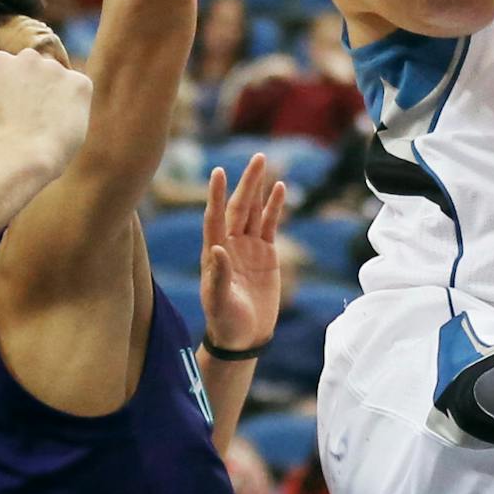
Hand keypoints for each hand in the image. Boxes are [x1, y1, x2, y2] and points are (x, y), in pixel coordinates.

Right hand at [0, 47, 92, 176]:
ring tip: (48, 126)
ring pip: (60, 80)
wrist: (20, 159)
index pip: (13, 69)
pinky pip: (80, 91)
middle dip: (37, 88)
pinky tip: (64, 125)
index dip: (14, 92)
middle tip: (35, 117)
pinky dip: (76, 106)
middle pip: (38, 69)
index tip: (14, 112)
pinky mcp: (80, 83)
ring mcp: (56, 69)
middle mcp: (28, 58)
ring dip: (56, 96)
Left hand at [200, 154, 286, 351]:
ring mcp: (248, 247)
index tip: (219, 172)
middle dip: (246, 183)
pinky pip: (270, 225)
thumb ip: (218, 276)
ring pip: (254, 211)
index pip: (215, 218)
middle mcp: (229, 244)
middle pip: (239, 207)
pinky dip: (274, 207)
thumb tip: (217, 249)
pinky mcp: (265, 253)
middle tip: (256, 158)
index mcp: (214, 253)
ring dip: (258, 188)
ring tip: (264, 163)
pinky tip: (279, 189)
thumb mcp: (219, 301)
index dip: (217, 196)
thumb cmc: (225, 320)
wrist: (244, 335)